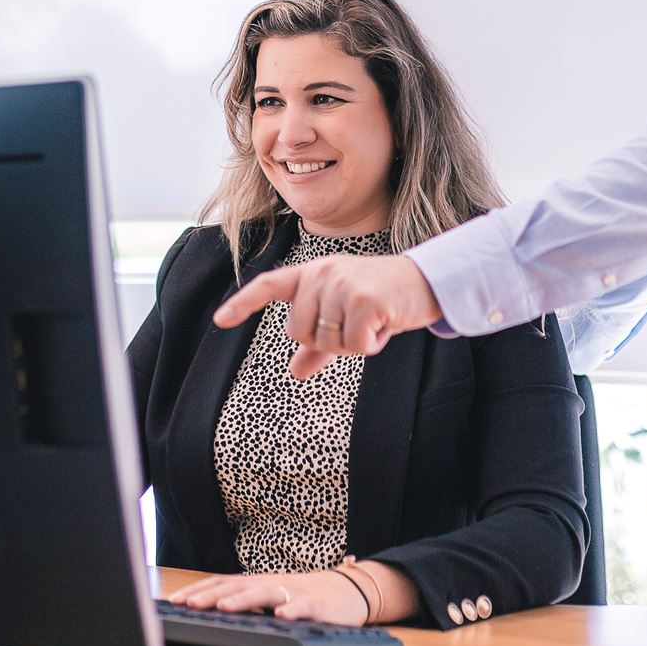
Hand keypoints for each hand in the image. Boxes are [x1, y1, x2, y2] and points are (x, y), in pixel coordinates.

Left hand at [166, 569, 370, 626]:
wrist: (348, 590)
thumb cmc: (302, 596)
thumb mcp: (270, 596)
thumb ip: (246, 601)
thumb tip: (210, 608)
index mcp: (258, 582)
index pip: (222, 583)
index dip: (199, 590)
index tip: (175, 601)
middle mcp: (272, 583)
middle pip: (237, 587)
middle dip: (211, 596)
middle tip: (188, 605)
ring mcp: (294, 593)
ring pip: (265, 593)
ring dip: (243, 601)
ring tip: (224, 608)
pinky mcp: (317, 605)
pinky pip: (303, 606)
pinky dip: (292, 609)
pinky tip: (281, 615)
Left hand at [211, 252, 442, 378]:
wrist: (428, 281)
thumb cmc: (383, 301)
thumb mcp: (347, 316)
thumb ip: (318, 345)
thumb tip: (294, 372)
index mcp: (313, 273)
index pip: (270, 286)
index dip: (242, 304)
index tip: (219, 321)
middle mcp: (322, 273)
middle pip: (300, 332)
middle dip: (329, 341)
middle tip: (357, 324)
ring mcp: (342, 284)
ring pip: (328, 342)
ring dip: (354, 343)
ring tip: (374, 320)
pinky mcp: (363, 300)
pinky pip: (354, 345)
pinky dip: (372, 344)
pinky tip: (385, 324)